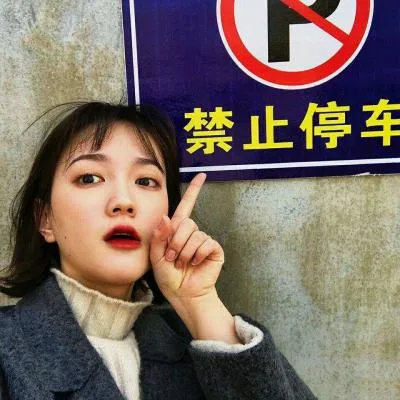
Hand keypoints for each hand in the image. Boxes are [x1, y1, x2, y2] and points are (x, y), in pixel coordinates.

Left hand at [150, 173, 223, 301]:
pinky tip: (195, 264)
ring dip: (185, 252)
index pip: (186, 206)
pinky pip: (206, 243)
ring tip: (183, 264)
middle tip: (173, 258)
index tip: (202, 175)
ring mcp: (203, 240)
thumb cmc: (168, 276)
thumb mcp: (156, 256)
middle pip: (186, 222)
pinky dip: (197, 255)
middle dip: (176, 242)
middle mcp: (191, 232)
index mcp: (176, 231)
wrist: (183, 294)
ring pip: (195, 234)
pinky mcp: (213, 249)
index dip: (194, 191)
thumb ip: (159, 237)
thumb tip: (165, 217)